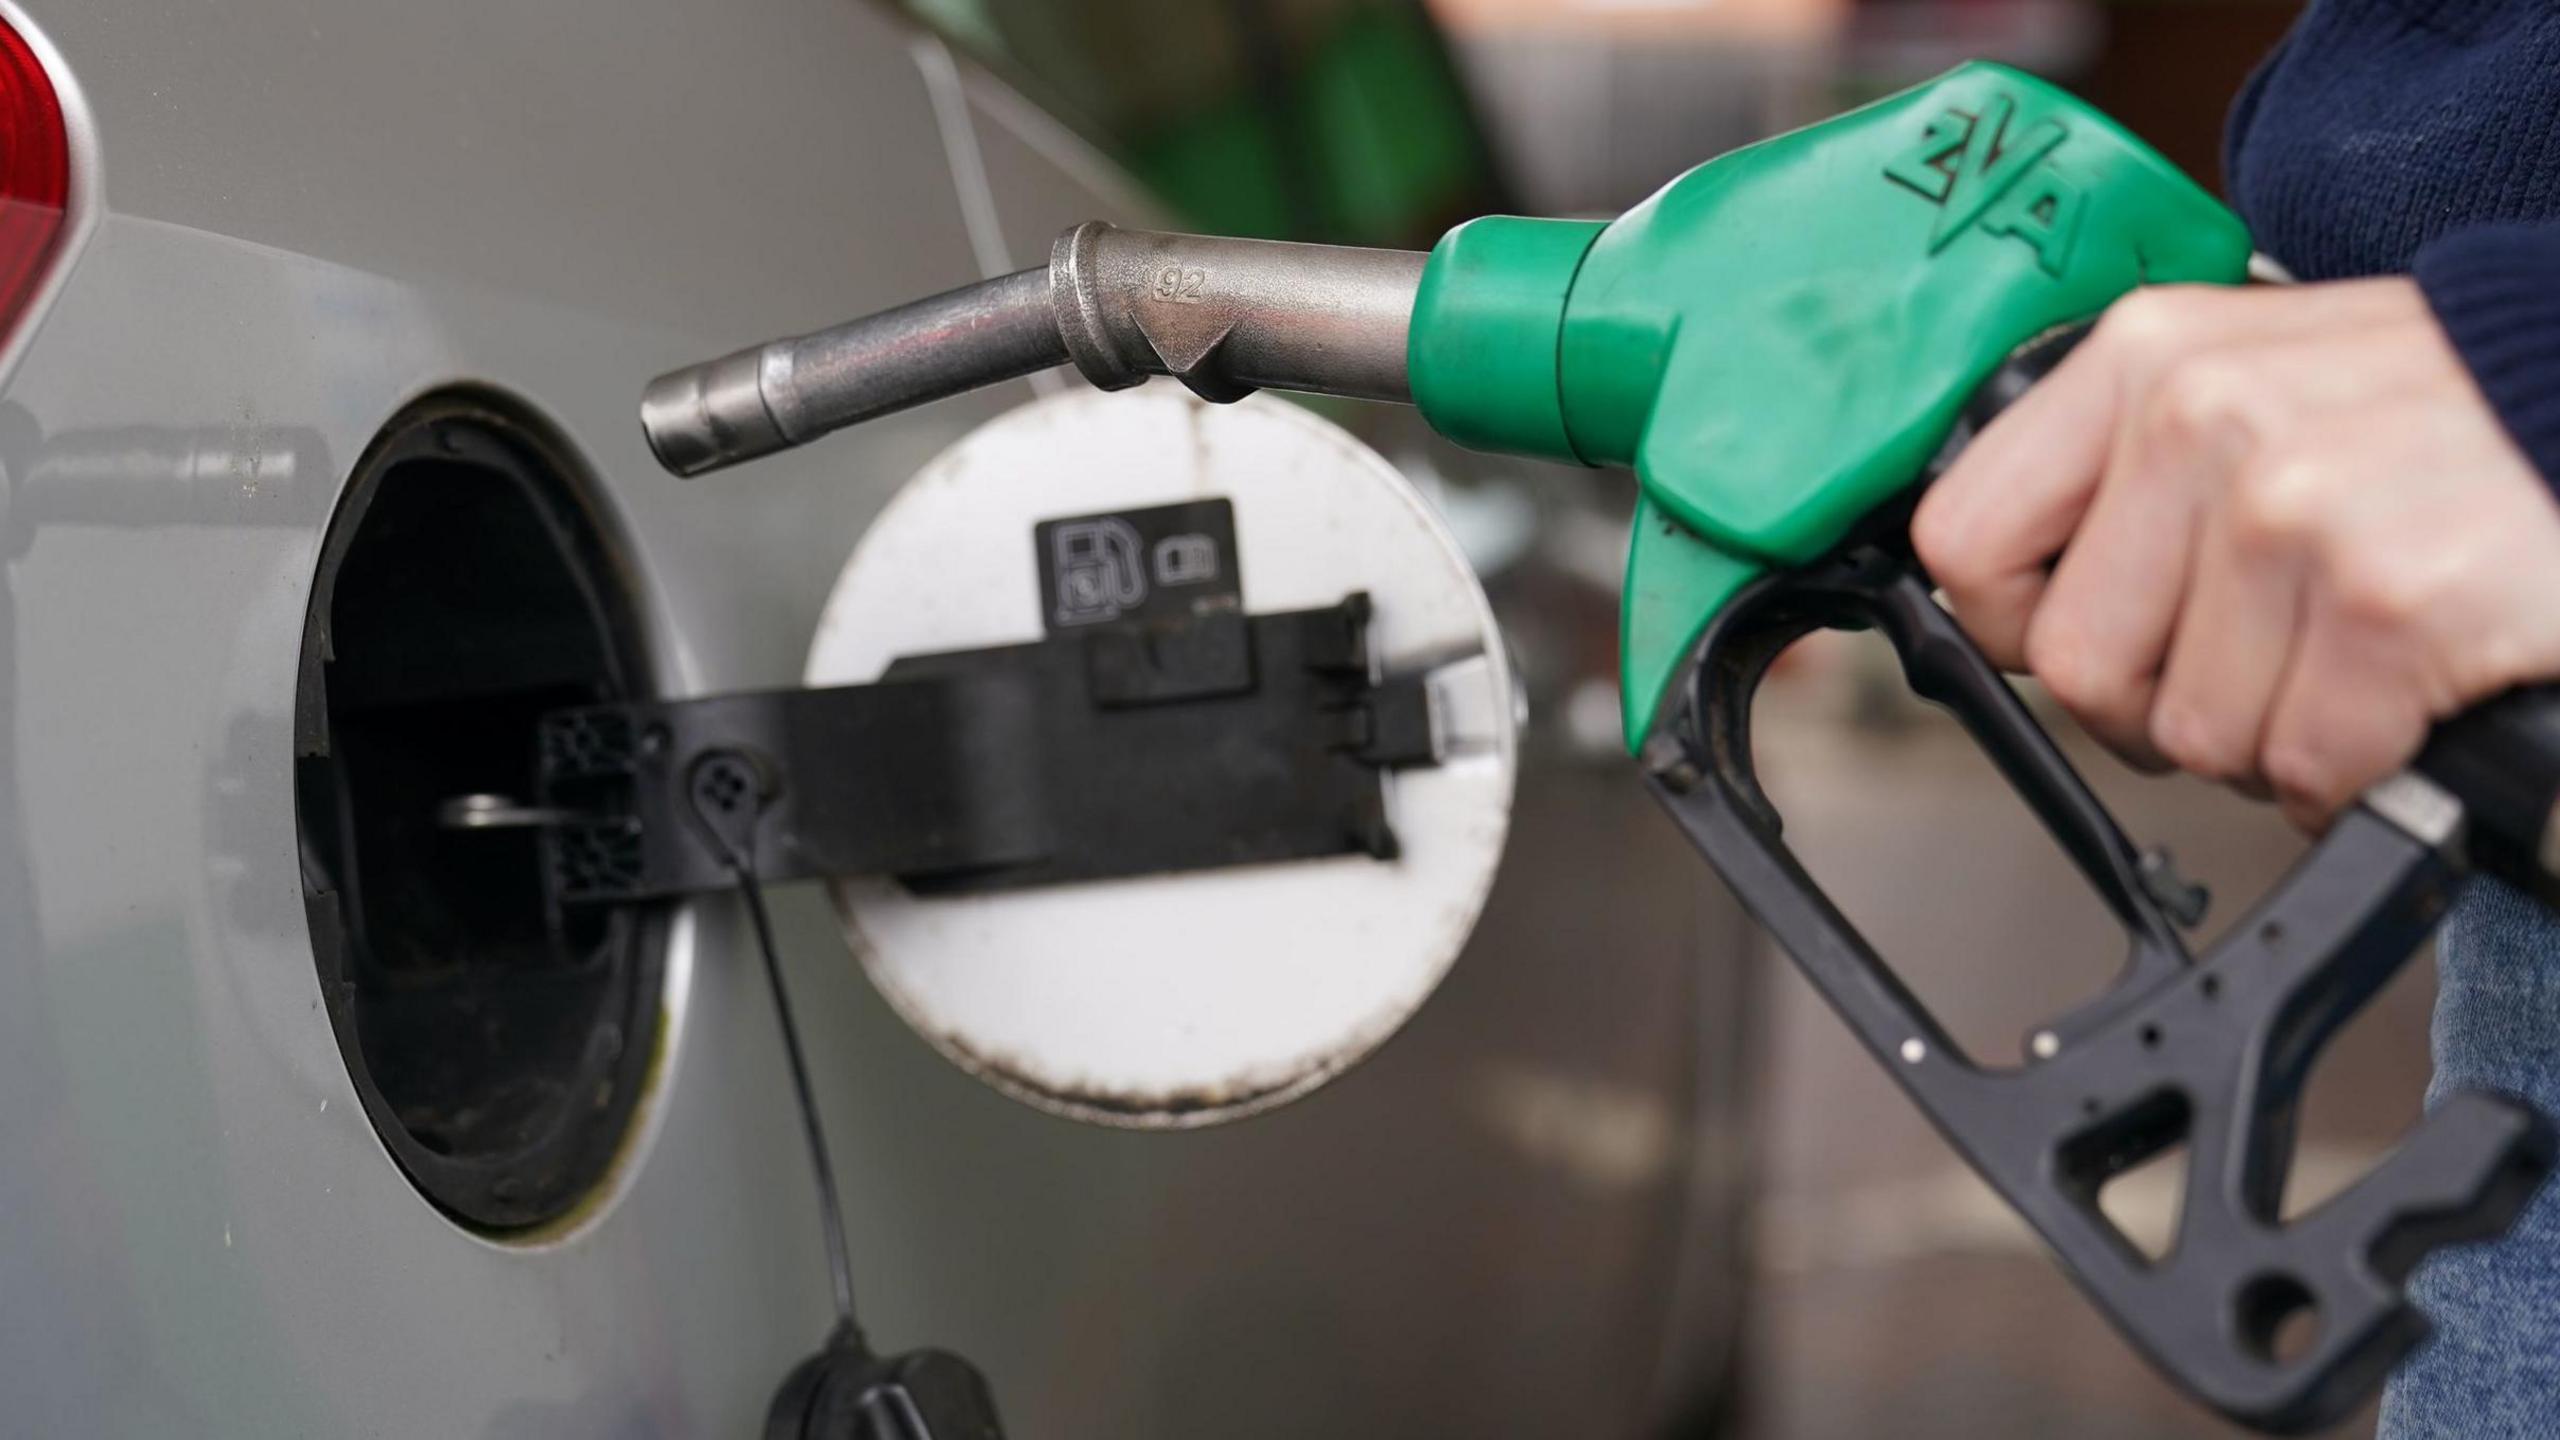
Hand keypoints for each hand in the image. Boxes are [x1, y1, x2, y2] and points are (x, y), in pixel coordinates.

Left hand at [1911, 279, 2559, 829]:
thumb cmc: (2454, 418)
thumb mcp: (2266, 382)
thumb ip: (2133, 463)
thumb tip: (2011, 593)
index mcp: (2150, 356)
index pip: (1964, 540)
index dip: (2016, 623)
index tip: (2084, 630)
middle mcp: (2206, 417)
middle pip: (2077, 666)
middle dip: (2160, 704)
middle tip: (2256, 663)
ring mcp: (2297, 508)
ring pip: (2190, 731)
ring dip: (2270, 735)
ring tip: (2347, 657)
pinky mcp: (2388, 603)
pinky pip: (2302, 765)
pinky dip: (2353, 768)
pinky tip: (2402, 696)